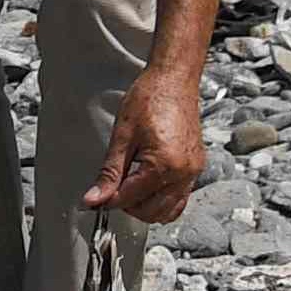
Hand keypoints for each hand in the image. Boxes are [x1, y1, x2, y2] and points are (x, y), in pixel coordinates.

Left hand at [84, 67, 207, 224]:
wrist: (174, 80)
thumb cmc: (150, 98)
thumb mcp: (122, 137)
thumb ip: (109, 173)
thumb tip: (94, 199)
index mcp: (164, 165)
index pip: (131, 199)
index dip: (108, 201)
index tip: (95, 199)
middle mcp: (184, 173)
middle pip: (151, 211)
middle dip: (127, 207)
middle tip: (110, 190)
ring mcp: (193, 172)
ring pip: (168, 211)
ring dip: (145, 208)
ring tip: (128, 188)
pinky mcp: (196, 167)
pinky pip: (180, 198)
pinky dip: (162, 201)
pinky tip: (146, 187)